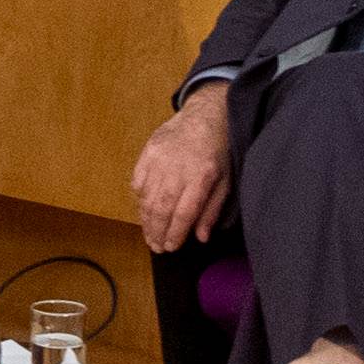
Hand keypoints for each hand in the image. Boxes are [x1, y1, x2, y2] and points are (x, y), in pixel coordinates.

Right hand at [132, 88, 233, 249]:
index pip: (183, 213)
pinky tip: (144, 209)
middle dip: (157, 232)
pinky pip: (138, 181)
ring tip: (149, 235)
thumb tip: (201, 238)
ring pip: (146, 197)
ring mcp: (159, 159)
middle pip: (161, 208)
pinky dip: (139, 198)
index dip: (175, 234)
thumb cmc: (218, 151)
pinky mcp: (148, 151)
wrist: (204, 115)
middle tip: (156, 248)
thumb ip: (212, 209)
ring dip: (146, 220)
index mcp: (201, 176)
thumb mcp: (225, 181)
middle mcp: (177, 169)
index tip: (171, 248)